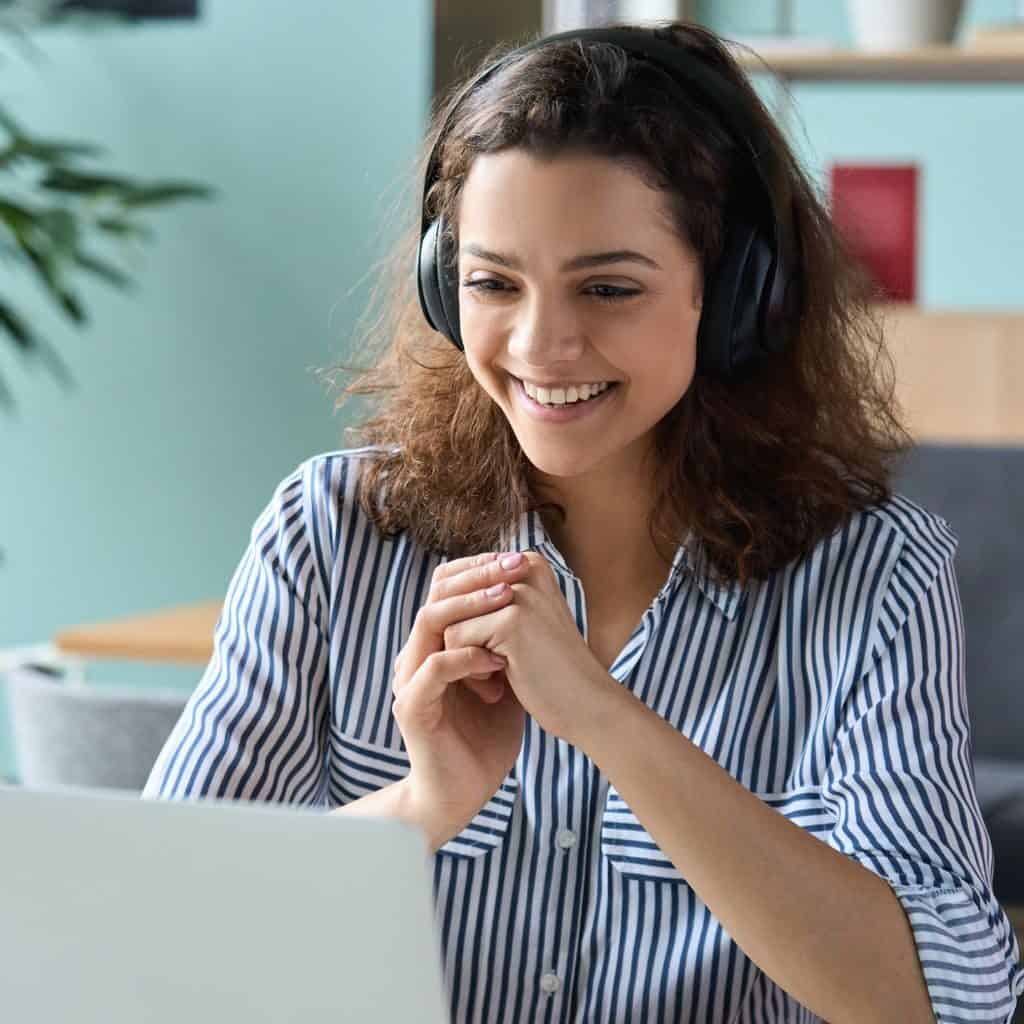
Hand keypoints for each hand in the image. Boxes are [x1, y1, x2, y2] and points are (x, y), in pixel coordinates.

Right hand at [390, 551, 530, 847]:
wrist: (463, 790)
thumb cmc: (486, 736)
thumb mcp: (505, 677)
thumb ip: (509, 640)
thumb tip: (540, 599)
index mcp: (435, 643)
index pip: (446, 587)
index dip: (480, 568)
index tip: (519, 559)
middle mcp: (416, 654)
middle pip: (436, 594)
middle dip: (478, 576)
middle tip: (514, 568)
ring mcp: (410, 679)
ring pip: (429, 622)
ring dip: (470, 608)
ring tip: (506, 601)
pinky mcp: (411, 706)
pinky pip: (434, 668)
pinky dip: (467, 658)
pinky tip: (498, 661)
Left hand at [441, 551, 616, 747]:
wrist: (586, 705)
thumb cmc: (550, 669)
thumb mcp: (520, 622)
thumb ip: (486, 599)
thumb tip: (438, 583)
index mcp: (528, 562)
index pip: (461, 581)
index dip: (464, 622)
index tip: (491, 650)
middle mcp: (524, 567)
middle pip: (452, 599)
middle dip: (460, 638)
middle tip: (485, 669)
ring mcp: (519, 592)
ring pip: (449, 619)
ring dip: (462, 656)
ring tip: (493, 677)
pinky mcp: (511, 620)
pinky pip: (455, 639)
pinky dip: (468, 670)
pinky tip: (496, 686)